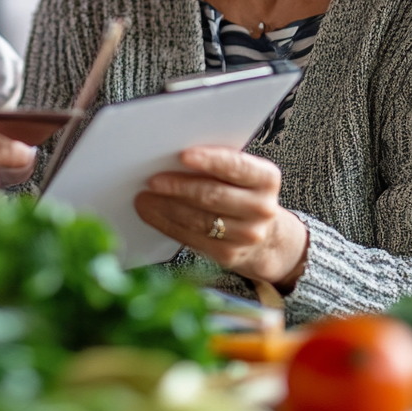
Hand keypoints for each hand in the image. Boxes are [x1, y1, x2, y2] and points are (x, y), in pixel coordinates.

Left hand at [134, 145, 308, 290]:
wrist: (265, 237)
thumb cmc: (241, 194)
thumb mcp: (240, 175)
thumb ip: (216, 164)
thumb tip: (171, 158)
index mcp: (266, 178)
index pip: (236, 166)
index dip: (210, 160)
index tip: (183, 155)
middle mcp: (261, 208)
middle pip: (213, 195)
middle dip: (179, 187)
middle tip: (152, 180)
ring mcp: (247, 235)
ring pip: (199, 220)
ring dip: (166, 207)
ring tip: (145, 197)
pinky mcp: (229, 255)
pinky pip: (192, 238)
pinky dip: (167, 224)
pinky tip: (153, 214)